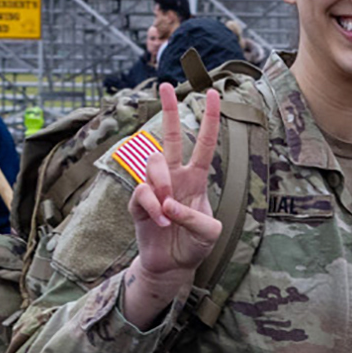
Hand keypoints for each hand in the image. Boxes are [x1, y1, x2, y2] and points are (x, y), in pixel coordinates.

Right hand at [121, 84, 226, 326]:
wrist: (173, 266)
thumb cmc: (194, 245)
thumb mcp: (209, 234)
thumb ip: (195, 217)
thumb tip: (168, 204)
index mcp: (196, 178)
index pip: (203, 143)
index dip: (209, 119)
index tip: (213, 93)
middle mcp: (174, 177)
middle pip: (169, 137)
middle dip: (168, 110)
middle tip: (166, 85)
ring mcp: (154, 188)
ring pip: (153, 163)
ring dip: (162, 184)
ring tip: (169, 211)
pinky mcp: (138, 203)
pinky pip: (141, 192)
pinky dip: (152, 208)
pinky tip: (161, 222)